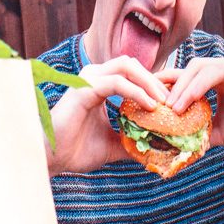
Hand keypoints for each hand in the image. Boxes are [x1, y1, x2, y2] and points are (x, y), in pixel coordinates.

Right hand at [46, 56, 168, 174]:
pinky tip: (150, 106)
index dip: (154, 82)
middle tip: (171, 100)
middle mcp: (93, 76)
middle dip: (155, 80)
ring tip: (163, 102)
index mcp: (100, 84)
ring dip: (149, 82)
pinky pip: (116, 82)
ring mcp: (87, 80)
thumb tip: (158, 146)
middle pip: (132, 64)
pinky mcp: (84, 89)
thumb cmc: (77, 150)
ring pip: (127, 66)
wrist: (52, 159)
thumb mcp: (114, 144)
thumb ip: (133, 139)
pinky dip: (136, 92)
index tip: (171, 100)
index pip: (132, 72)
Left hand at [161, 56, 223, 155]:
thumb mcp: (216, 132)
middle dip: (167, 85)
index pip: (181, 77)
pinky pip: (212, 73)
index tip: (147, 103)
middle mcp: (218, 70)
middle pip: (184, 69)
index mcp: (211, 80)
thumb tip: (174, 146)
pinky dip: (197, 86)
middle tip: (154, 106)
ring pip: (196, 67)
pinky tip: (186, 102)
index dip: (163, 87)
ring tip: (170, 107)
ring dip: (181, 87)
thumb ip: (197, 132)